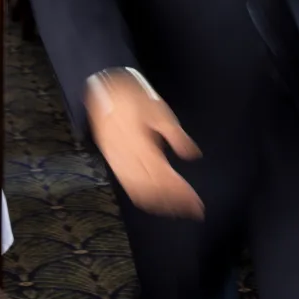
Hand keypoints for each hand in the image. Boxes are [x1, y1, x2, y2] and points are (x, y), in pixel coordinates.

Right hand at [86, 72, 203, 217]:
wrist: (102, 89)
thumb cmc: (131, 96)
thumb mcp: (159, 110)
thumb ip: (176, 136)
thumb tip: (192, 155)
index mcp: (142, 144)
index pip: (165, 178)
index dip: (181, 193)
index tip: (195, 202)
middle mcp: (129, 157)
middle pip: (154, 190)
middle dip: (175, 203)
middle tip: (193, 210)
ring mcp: (119, 161)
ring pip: (141, 192)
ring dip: (160, 203)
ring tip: (179, 209)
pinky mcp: (114, 162)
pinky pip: (128, 186)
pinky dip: (144, 198)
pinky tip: (155, 200)